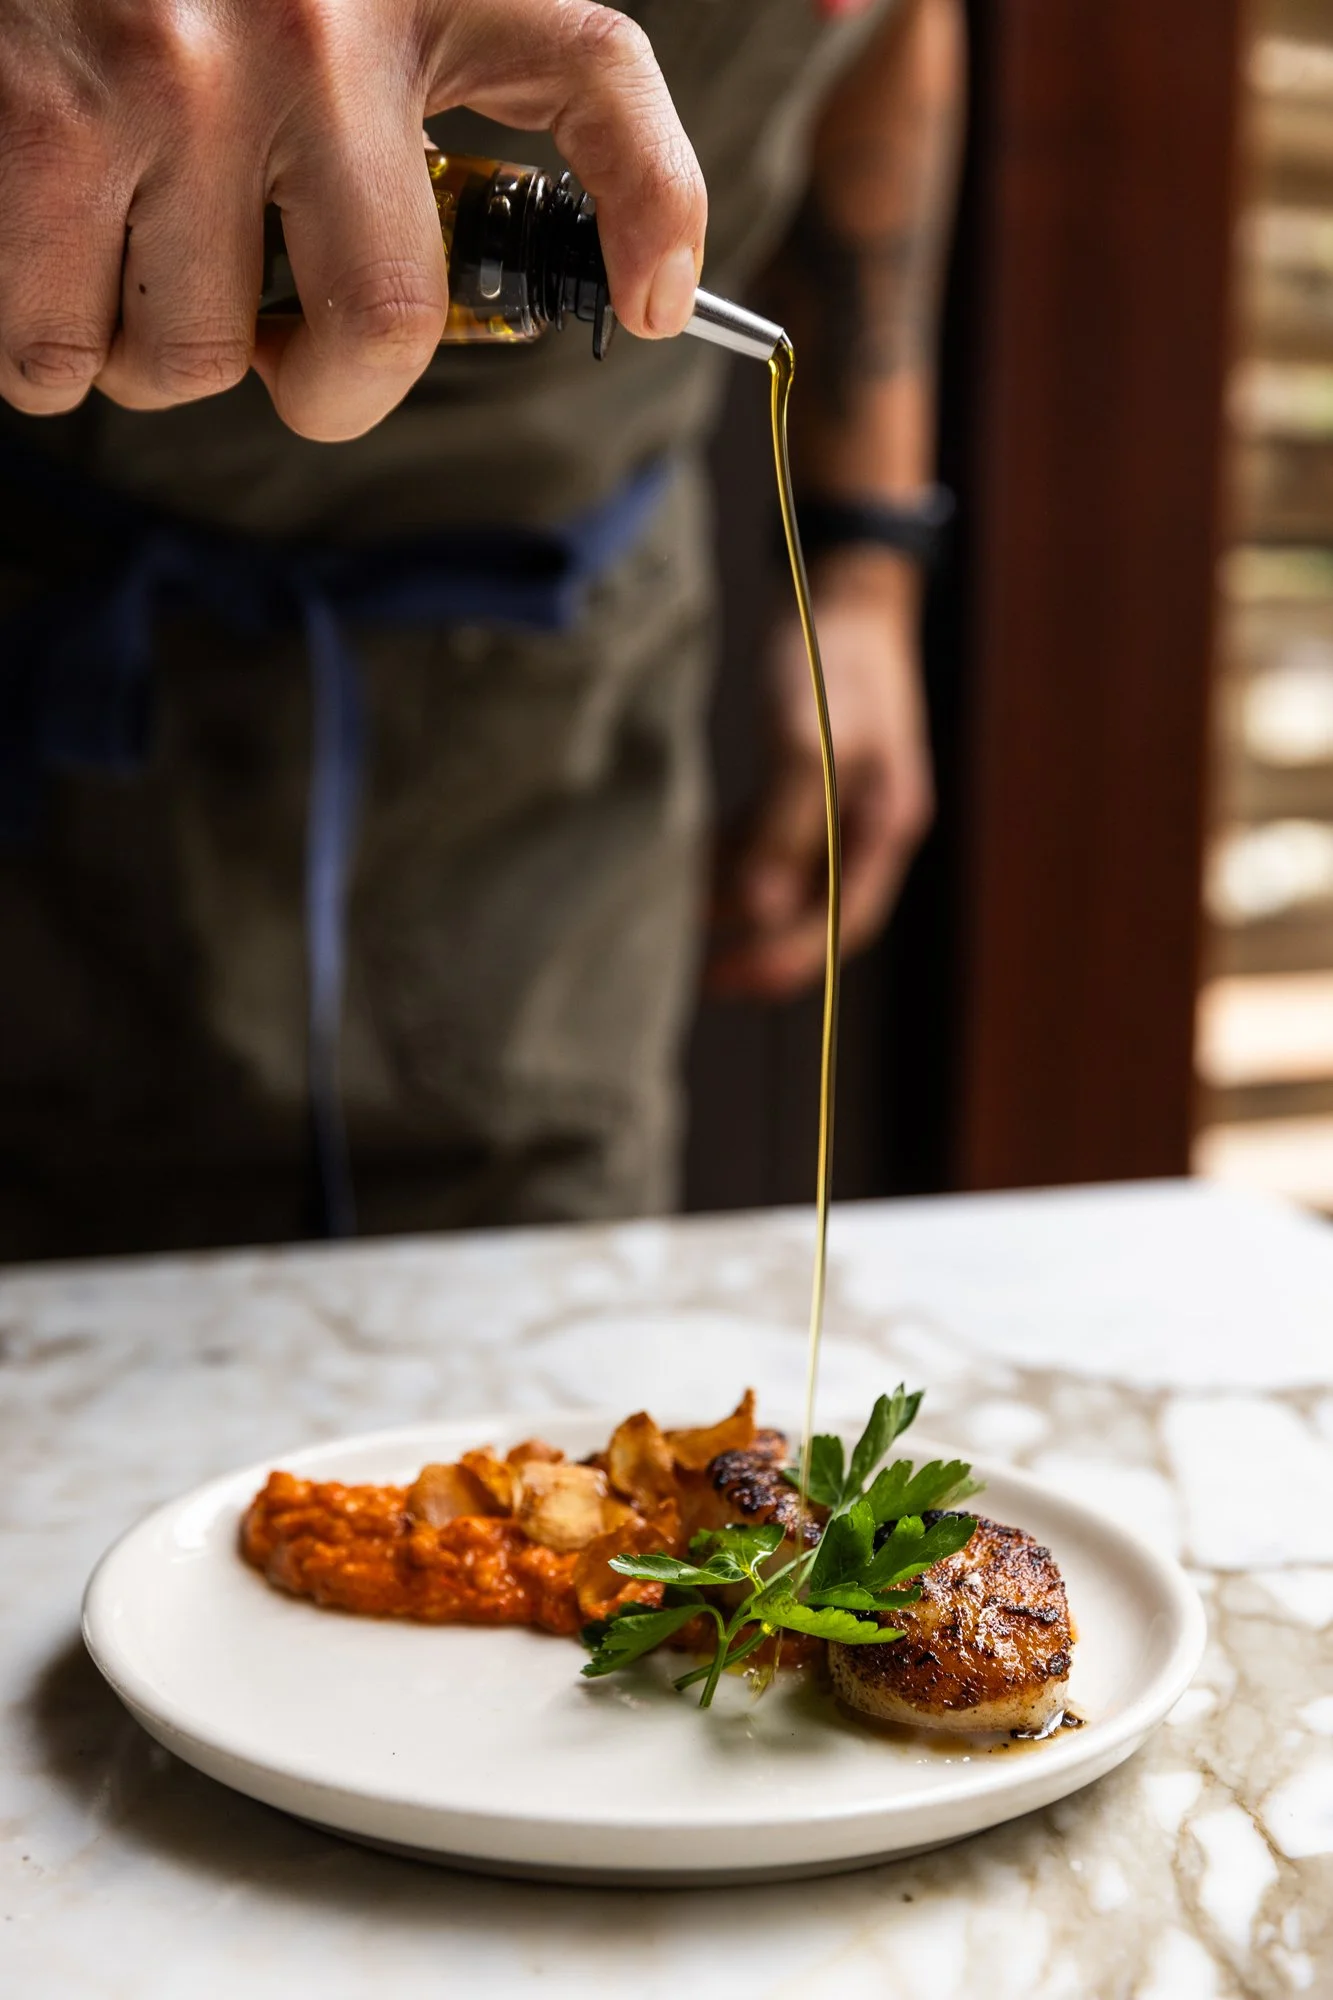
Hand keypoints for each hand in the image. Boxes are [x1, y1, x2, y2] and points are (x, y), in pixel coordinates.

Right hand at [0, 0, 704, 440]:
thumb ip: (464, 89)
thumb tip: (645, 297)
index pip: (595, 72)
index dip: (653, 208)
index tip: (658, 306)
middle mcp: (312, 26)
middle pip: (374, 331)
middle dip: (316, 386)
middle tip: (269, 340)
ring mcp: (175, 74)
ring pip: (190, 361)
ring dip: (151, 353)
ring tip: (128, 255)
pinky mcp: (42, 121)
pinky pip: (56, 352)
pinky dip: (44, 350)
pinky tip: (45, 261)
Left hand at [708, 548, 933, 999]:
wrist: (842, 591)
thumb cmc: (829, 660)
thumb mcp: (805, 740)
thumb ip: (784, 825)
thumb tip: (758, 910)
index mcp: (884, 825)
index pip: (841, 923)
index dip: (785, 960)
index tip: (725, 978)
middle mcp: (868, 825)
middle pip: (817, 912)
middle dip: (760, 946)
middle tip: (697, 973)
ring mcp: (843, 805)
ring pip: (790, 878)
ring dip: (739, 903)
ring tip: (680, 920)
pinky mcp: (813, 782)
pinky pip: (774, 841)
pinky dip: (735, 858)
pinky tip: (692, 863)